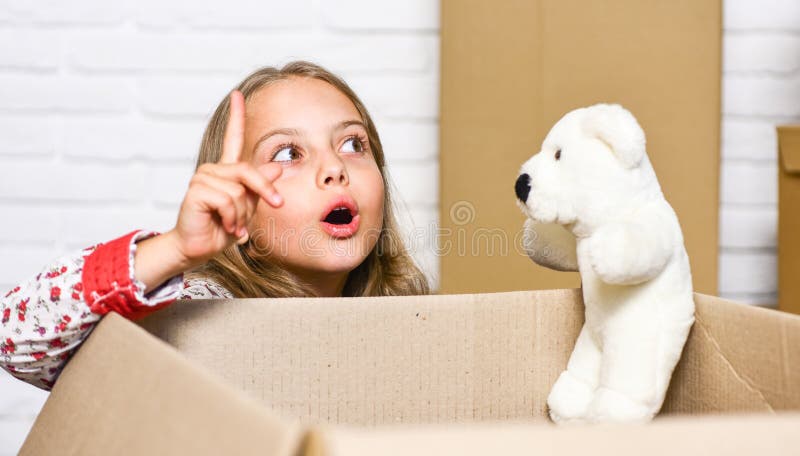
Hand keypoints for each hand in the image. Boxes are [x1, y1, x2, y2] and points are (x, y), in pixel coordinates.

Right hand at [169, 90, 283, 266]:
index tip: (238, 94)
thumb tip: (276, 168)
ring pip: (240, 190)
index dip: (236, 116)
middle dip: (266, 192)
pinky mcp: (196, 190)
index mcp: (226, 171)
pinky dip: (232, 218)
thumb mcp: (248, 208)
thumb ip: (260, 188)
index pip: (232, 138)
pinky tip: (225, 225)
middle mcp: (213, 170)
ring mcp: (203, 178)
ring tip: (233, 224)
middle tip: (277, 205)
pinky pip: (227, 200)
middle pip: (248, 171)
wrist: (199, 248)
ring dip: (242, 214)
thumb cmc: (222, 229)